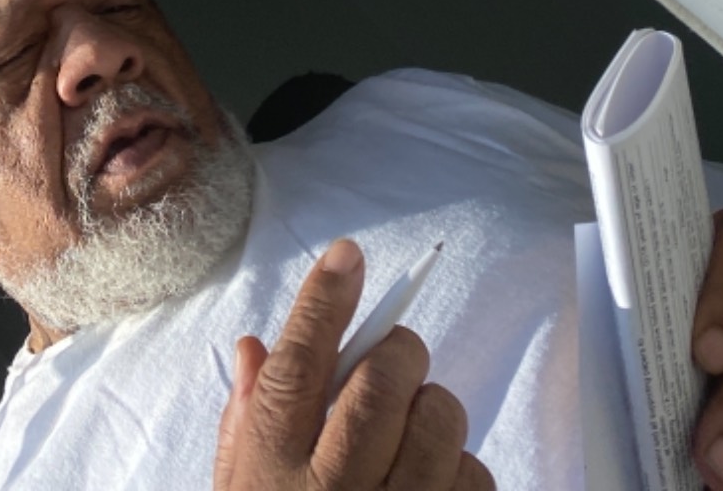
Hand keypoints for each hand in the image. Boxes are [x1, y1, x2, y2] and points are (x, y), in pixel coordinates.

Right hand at [214, 237, 493, 490]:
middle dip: (397, 351)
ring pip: (441, 421)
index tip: (349, 255)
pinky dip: (462, 473)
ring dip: (434, 411)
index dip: (324, 299)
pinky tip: (433, 488)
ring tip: (414, 432)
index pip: (298, 364)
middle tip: (394, 358)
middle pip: (382, 379)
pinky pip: (477, 481)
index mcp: (269, 472)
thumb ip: (245, 424)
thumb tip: (257, 348)